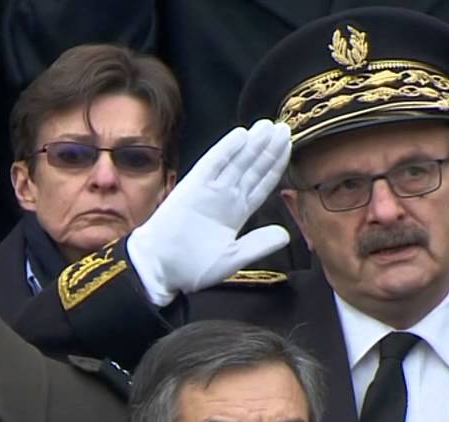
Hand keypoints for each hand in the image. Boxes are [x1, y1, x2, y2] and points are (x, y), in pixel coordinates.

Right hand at [126, 119, 291, 305]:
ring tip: (270, 126)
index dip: (275, 166)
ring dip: (253, 144)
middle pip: (252, 168)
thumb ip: (258, 245)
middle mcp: (225, 198)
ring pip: (236, 162)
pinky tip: (240, 135)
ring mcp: (209, 191)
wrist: (159, 269)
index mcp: (236, 214)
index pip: (261, 184)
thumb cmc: (190, 268)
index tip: (289, 148)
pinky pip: (212, 164)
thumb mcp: (231, 259)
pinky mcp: (192, 187)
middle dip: (268, 149)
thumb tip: (285, 235)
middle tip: (283, 128)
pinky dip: (226, 149)